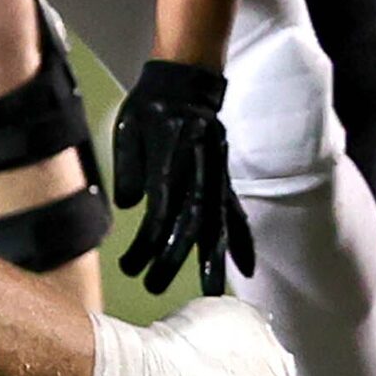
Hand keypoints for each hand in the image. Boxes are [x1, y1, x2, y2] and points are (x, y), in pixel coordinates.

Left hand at [111, 60, 254, 295]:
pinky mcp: (221, 178)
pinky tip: (247, 269)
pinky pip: (234, 213)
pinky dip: (241, 240)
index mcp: (172, 156)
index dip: (150, 237)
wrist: (185, 81)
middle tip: (155, 289)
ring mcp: (215, 175)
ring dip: (213, 259)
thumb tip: (128, 204)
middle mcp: (199, 169)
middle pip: (191, 220)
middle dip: (175, 258)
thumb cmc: (149, 107)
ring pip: (216, 222)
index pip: (161, 205)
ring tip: (210, 294)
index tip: (131, 263)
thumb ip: (128, 165)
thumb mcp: (128, 128)